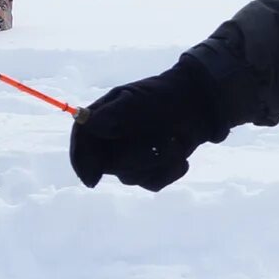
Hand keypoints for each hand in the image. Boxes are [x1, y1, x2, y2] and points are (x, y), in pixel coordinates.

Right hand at [69, 58, 228, 190]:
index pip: (82, 145)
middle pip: (110, 166)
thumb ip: (110, 113)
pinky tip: (180, 152)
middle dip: (138, 156)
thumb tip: (87, 125)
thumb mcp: (133, 99)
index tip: (93, 178)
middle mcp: (110, 145)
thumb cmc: (160, 95)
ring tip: (174, 140)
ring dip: (159, 159)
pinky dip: (170, 170)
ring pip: (133, 177)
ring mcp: (128, 160)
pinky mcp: (148, 172)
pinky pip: (153, 183)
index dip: (83, 163)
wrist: (196, 103)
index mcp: (99, 123)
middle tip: (162, 139)